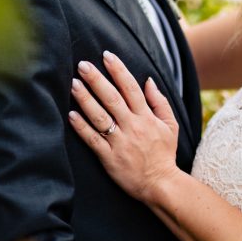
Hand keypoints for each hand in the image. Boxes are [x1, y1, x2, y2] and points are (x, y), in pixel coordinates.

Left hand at [69, 52, 179, 201]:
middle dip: (97, 79)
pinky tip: (71, 114)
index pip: (131, 88)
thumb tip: (148, 80)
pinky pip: (93, 139)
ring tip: (74, 84)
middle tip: (83, 64)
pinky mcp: (109, 157)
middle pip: (112, 98)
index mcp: (146, 117)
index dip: (118, 70)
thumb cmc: (164, 154)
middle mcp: (132, 126)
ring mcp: (120, 142)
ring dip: (86, 99)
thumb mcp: (170, 126)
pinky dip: (81, 127)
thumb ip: (159, 102)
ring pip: (100, 116)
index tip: (106, 56)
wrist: (161, 184)